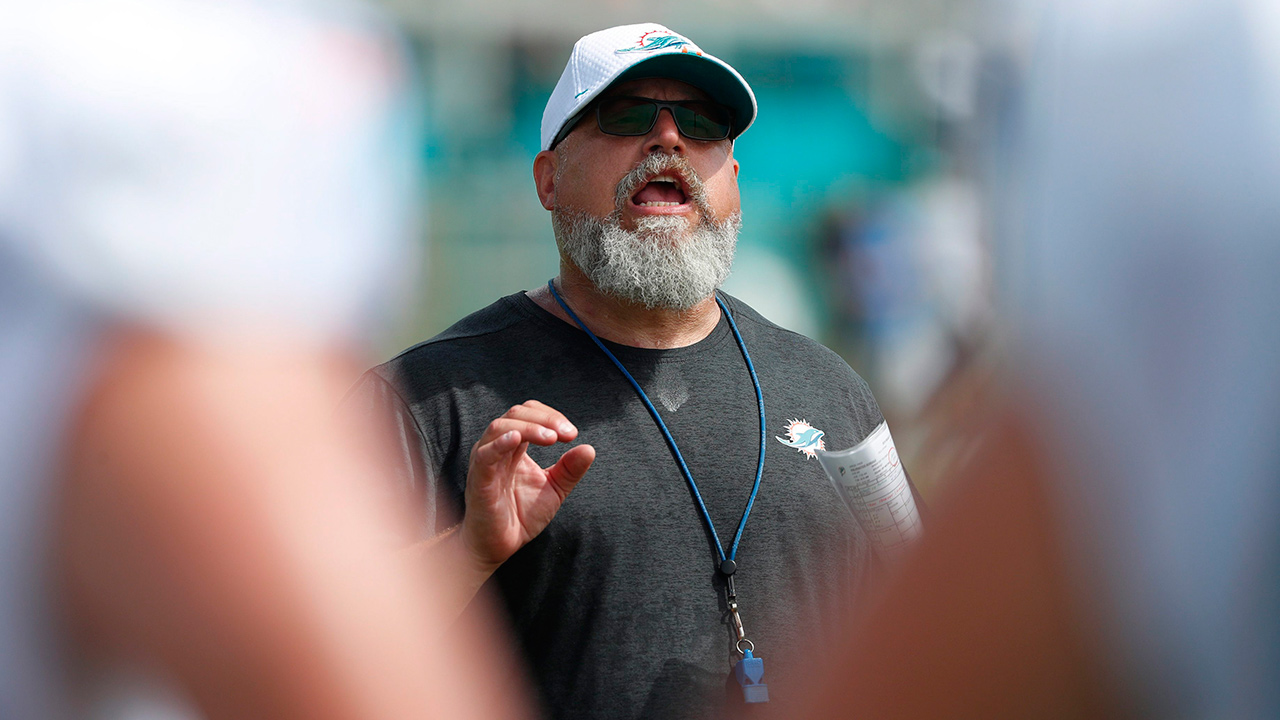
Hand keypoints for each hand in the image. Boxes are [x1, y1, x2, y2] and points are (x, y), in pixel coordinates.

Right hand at [460, 400, 594, 570]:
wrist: (500, 546)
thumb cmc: (521, 515)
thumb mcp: (554, 489)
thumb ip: (570, 470)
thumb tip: (589, 448)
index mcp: (514, 446)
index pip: (529, 413)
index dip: (551, 416)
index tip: (572, 434)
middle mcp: (497, 448)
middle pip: (516, 414)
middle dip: (545, 419)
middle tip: (567, 434)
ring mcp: (485, 461)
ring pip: (500, 427)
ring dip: (529, 427)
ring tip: (551, 439)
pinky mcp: (478, 479)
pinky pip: (485, 455)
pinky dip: (500, 443)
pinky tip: (517, 439)